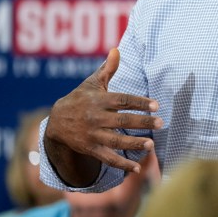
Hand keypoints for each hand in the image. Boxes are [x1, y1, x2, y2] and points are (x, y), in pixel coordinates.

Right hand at [44, 47, 162, 185]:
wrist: (56, 123)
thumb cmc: (80, 99)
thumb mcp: (91, 83)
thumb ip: (107, 69)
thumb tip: (117, 49)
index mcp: (98, 100)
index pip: (122, 100)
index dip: (140, 102)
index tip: (156, 105)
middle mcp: (96, 118)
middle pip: (122, 120)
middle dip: (143, 122)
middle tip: (161, 123)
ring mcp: (92, 135)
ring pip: (116, 140)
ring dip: (134, 144)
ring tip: (151, 144)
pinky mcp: (90, 149)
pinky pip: (108, 158)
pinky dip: (122, 164)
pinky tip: (138, 168)